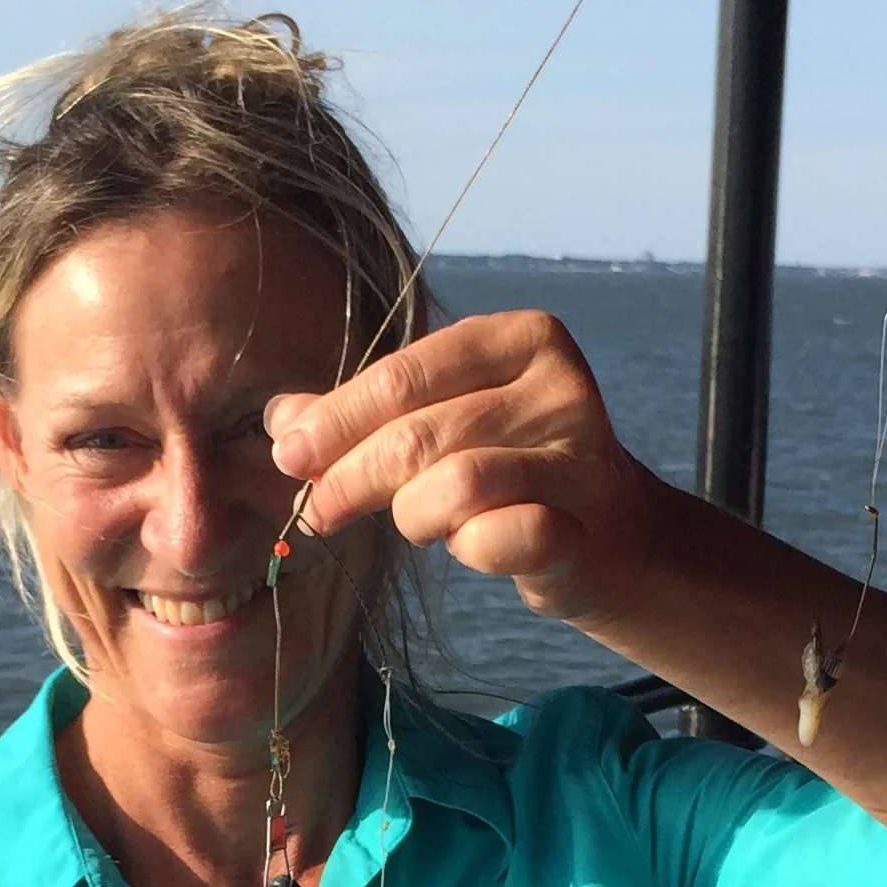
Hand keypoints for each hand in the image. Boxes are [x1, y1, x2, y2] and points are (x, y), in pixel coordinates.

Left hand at [266, 313, 662, 631]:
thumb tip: (281, 419)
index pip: (403, 374)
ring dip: (412, 515)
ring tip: (414, 524)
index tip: (290, 456)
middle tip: (317, 511)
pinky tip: (469, 546)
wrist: (605, 534)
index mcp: (522, 336)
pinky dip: (466, 550)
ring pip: (455, 485)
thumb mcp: (438, 421)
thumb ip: (361, 414)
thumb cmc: (508, 466)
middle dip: (351, 477)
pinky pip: (496, 540)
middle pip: (420, 433)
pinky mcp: (586, 523)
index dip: (336, 419)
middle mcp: (560, 384)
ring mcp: (581, 454)